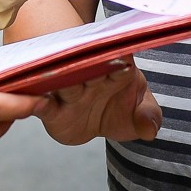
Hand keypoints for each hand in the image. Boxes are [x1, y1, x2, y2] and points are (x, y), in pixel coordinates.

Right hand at [39, 63, 161, 145]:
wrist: (92, 122)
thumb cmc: (118, 108)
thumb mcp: (139, 114)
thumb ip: (148, 118)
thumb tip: (150, 130)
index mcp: (117, 72)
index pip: (120, 64)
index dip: (121, 62)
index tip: (123, 59)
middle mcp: (91, 78)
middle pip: (89, 69)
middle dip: (90, 67)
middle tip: (92, 63)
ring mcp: (71, 93)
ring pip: (65, 83)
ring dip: (64, 80)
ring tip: (62, 78)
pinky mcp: (53, 111)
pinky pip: (43, 106)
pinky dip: (40, 103)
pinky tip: (41, 102)